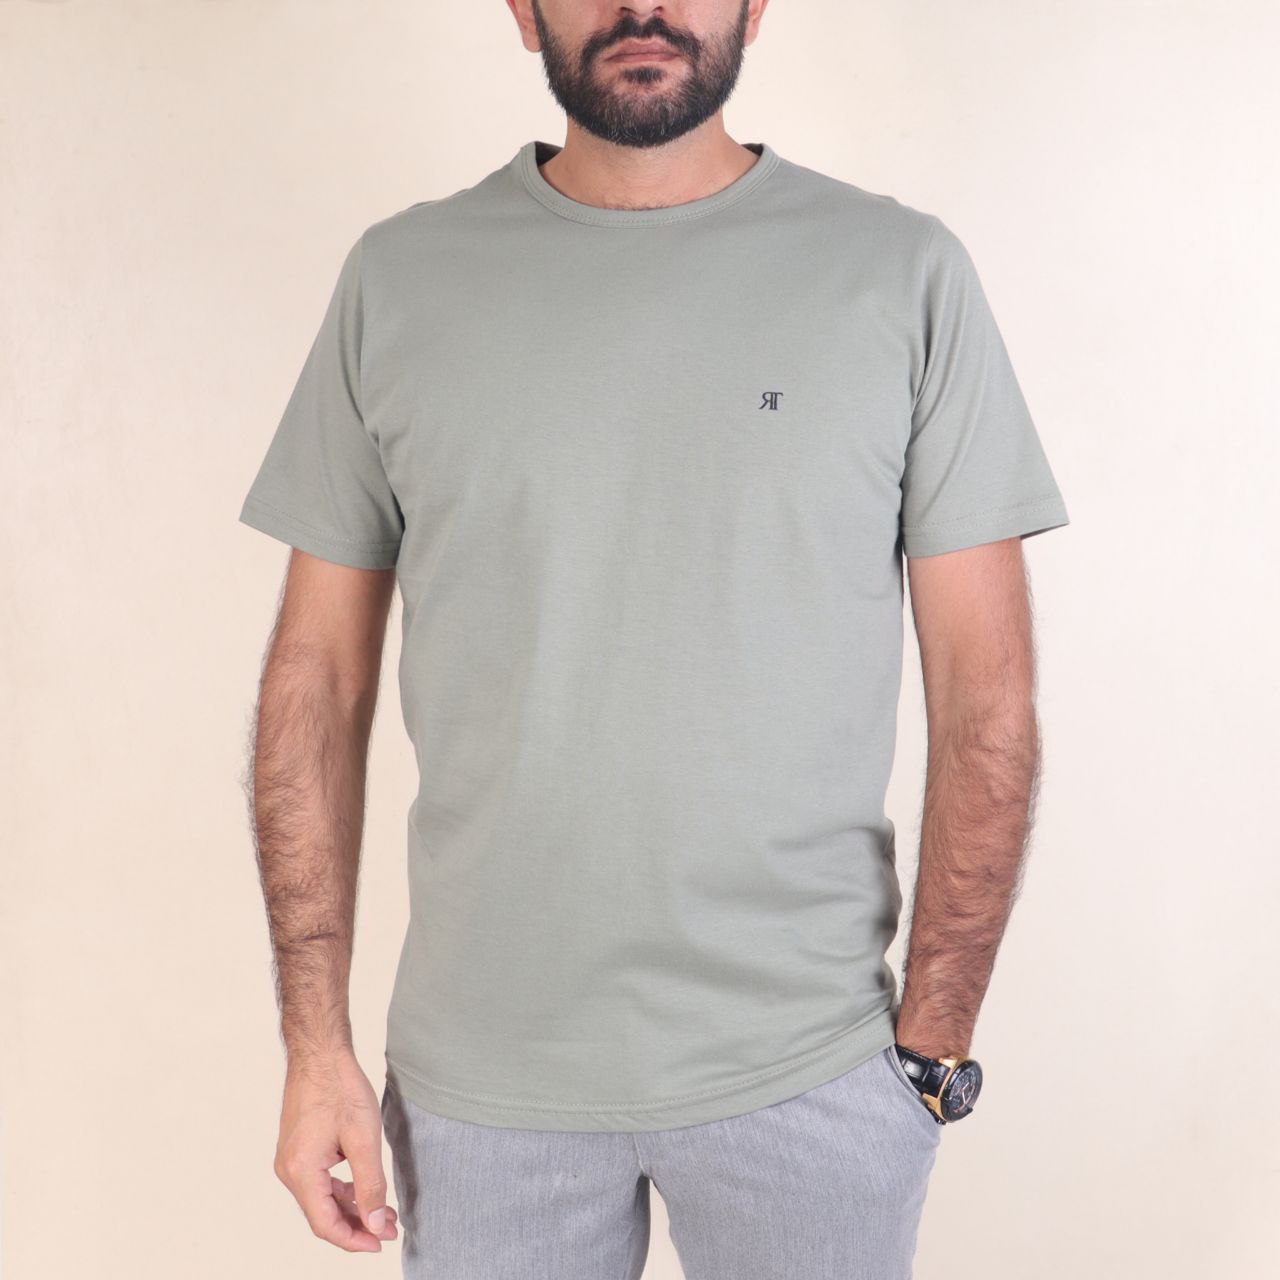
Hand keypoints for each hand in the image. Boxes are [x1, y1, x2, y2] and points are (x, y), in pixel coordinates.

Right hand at [273, 1048, 398, 1252]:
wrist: (320, 1053)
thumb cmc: (339, 1087)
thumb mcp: (364, 1139)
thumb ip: (370, 1185)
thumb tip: (375, 1223)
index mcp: (300, 1171)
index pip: (326, 1224)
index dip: (354, 1239)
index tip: (381, 1243)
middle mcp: (289, 1170)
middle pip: (322, 1214)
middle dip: (357, 1224)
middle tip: (390, 1227)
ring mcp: (291, 1159)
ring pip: (321, 1199)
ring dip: (351, 1207)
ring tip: (383, 1212)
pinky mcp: (298, 1149)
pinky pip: (319, 1181)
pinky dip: (341, 1190)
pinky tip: (363, 1190)